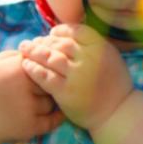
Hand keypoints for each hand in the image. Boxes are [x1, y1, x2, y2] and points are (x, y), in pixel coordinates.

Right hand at [0, 50, 64, 143]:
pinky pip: (53, 120)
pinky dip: (54, 118)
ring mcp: (28, 107)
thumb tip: (36, 50)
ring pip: (52, 100)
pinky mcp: (30, 126)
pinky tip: (50, 114)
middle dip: (46, 85)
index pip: (45, 61)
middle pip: (51, 81)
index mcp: (15, 68)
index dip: (42, 68)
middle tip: (37, 89)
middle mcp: (24, 86)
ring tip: (32, 104)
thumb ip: (12, 56)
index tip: (37, 74)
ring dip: (47, 102)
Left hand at [18, 23, 132, 131]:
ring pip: (50, 58)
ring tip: (25, 50)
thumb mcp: (111, 57)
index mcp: (101, 48)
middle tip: (33, 42)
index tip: (51, 34)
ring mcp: (77, 76)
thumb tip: (68, 35)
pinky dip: (34, 70)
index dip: (60, 31)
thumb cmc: (113, 85)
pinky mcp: (66, 92)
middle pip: (61, 43)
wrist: (117, 112)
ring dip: (35, 52)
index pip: (76, 31)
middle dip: (44, 41)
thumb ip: (93, 45)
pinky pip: (45, 77)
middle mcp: (89, 59)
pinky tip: (26, 66)